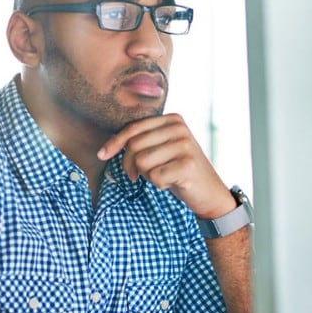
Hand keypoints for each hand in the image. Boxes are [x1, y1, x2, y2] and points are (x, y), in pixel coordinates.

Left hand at [97, 114, 235, 219]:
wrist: (210, 193)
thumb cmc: (179, 171)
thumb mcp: (162, 150)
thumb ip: (142, 141)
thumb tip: (107, 148)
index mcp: (173, 119)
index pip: (134, 128)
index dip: (114, 143)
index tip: (101, 155)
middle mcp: (180, 128)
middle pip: (134, 145)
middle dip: (130, 164)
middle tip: (138, 176)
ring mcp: (185, 145)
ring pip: (142, 161)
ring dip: (147, 175)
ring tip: (163, 176)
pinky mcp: (187, 165)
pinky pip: (154, 176)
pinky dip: (159, 184)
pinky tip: (172, 183)